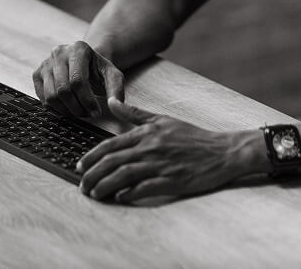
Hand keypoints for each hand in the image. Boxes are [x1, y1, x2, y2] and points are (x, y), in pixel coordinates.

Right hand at [32, 41, 123, 117]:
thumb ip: (116, 89)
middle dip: (77, 107)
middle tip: (87, 114)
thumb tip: (115, 105)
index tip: (96, 112)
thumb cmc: (99, 70)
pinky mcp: (37, 74)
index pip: (78, 80)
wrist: (85, 63)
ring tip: (79, 111)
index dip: (87, 100)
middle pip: (63, 90)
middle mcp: (59, 52)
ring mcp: (46, 63)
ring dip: (67, 111)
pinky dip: (56, 109)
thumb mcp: (113, 75)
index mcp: (78, 48)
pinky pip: (43, 99)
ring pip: (51, 96)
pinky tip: (68, 106)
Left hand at [77, 99, 256, 203]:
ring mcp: (160, 164)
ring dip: (105, 186)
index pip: (111, 145)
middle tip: (82, 185)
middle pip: (113, 161)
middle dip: (92, 175)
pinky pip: (144, 188)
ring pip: (124, 176)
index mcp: (148, 132)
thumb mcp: (163, 119)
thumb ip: (135, 114)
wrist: (221, 151)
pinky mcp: (171, 181)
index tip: (79, 166)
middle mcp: (151, 147)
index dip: (91, 156)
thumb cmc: (192, 137)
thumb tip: (112, 102)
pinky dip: (128, 194)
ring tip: (94, 194)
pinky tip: (119, 198)